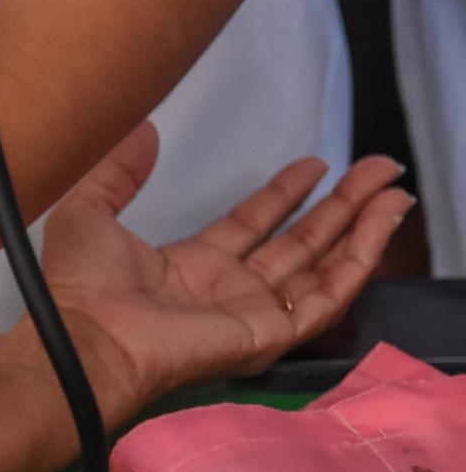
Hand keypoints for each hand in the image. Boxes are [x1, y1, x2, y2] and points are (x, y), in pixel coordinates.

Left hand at [40, 122, 413, 419]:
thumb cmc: (79, 289)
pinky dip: (360, 259)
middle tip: (375, 169)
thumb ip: (117, 172)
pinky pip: (327, 296)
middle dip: (338, 206)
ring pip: (321, 267)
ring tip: (392, 189)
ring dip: (360, 227)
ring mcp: (250, 313)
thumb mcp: (89, 212)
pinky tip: (381, 222)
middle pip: (296, 244)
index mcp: (188, 268)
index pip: (249, 227)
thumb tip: (144, 131)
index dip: (281, 195)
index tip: (313, 166)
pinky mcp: (268, 332)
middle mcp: (224, 290)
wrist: (87, 340)